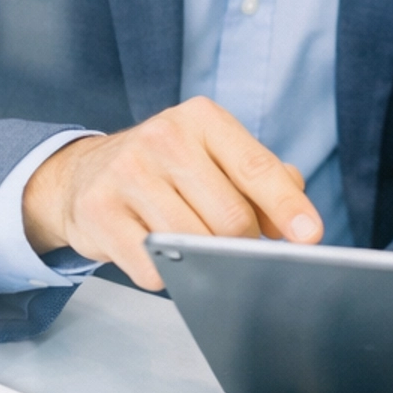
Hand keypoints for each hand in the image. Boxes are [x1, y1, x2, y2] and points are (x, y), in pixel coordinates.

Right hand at [23, 96, 320, 291]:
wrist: (82, 175)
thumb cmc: (166, 169)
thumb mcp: (216, 157)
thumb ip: (263, 180)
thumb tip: (296, 219)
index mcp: (201, 118)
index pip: (256, 167)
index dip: (286, 206)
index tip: (310, 236)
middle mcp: (162, 137)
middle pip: (230, 216)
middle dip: (242, 243)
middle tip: (235, 246)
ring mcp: (127, 173)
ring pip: (193, 244)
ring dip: (205, 260)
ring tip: (193, 245)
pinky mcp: (99, 212)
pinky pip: (154, 268)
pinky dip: (167, 274)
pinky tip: (157, 252)